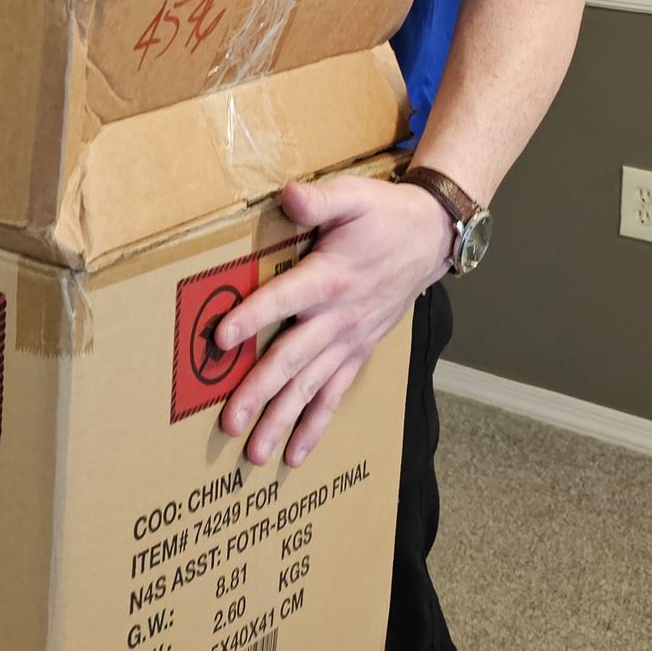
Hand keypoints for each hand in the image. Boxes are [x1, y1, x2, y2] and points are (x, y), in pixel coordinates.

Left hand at [216, 176, 451, 468]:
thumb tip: (288, 196)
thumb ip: (318, 200)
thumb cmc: (384, 215)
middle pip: (292, 359)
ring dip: (282, 421)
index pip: (285, 300)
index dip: (252, 317)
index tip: (220, 339)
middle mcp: (338, 317)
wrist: (431, 237)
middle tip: (230, 423)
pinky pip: (335, 395)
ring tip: (256, 455)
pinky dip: (315, 425)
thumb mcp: (352, 197)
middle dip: (259, 392)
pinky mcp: (357, 352)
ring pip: (311, 388)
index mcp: (329, 277)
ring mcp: (348, 340)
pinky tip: (295, 454)